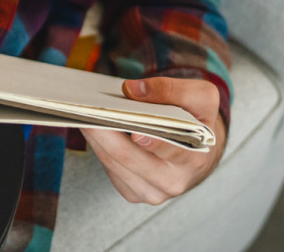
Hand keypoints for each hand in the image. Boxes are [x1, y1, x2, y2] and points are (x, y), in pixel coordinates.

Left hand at [81, 77, 225, 204]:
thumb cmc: (197, 121)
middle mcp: (172, 182)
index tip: (128, 125)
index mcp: (195, 159)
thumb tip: (132, 90)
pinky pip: (108, 169)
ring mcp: (151, 192)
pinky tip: (92, 128)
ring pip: (112, 162)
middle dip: (104, 130)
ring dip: (95, 136)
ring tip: (82, 112)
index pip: (170, 150)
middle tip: (83, 108)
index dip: (148, 139)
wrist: (197, 151)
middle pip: (127, 157)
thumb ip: (173, 89)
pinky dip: (98, 147)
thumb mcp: (201, 97)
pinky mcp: (133, 193)